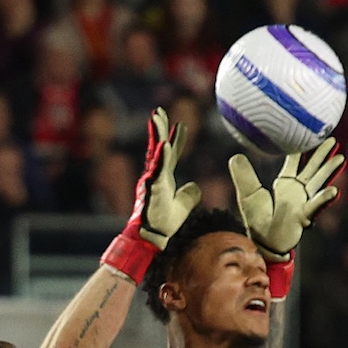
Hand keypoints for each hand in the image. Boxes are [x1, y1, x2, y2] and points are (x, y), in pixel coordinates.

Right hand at [100, 107, 200, 283]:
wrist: (151, 237)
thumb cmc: (163, 224)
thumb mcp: (182, 206)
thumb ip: (189, 195)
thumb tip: (195, 187)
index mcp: (163, 178)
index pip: (170, 154)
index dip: (176, 139)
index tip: (181, 125)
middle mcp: (156, 175)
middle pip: (159, 146)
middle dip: (160, 128)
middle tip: (160, 111)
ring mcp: (152, 180)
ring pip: (154, 152)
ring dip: (157, 134)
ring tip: (157, 117)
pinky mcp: (151, 187)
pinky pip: (157, 169)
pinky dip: (161, 157)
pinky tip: (164, 144)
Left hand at [228, 137, 344, 299]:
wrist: (262, 241)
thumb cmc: (257, 219)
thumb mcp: (248, 194)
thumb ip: (244, 176)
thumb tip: (236, 156)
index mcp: (285, 184)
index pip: (295, 161)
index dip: (301, 148)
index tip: (308, 133)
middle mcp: (297, 191)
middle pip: (312, 168)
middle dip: (322, 154)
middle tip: (332, 138)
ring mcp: (302, 202)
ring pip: (318, 182)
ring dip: (329, 171)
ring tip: (341, 158)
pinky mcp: (304, 216)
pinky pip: (315, 205)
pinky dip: (324, 198)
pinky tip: (333, 190)